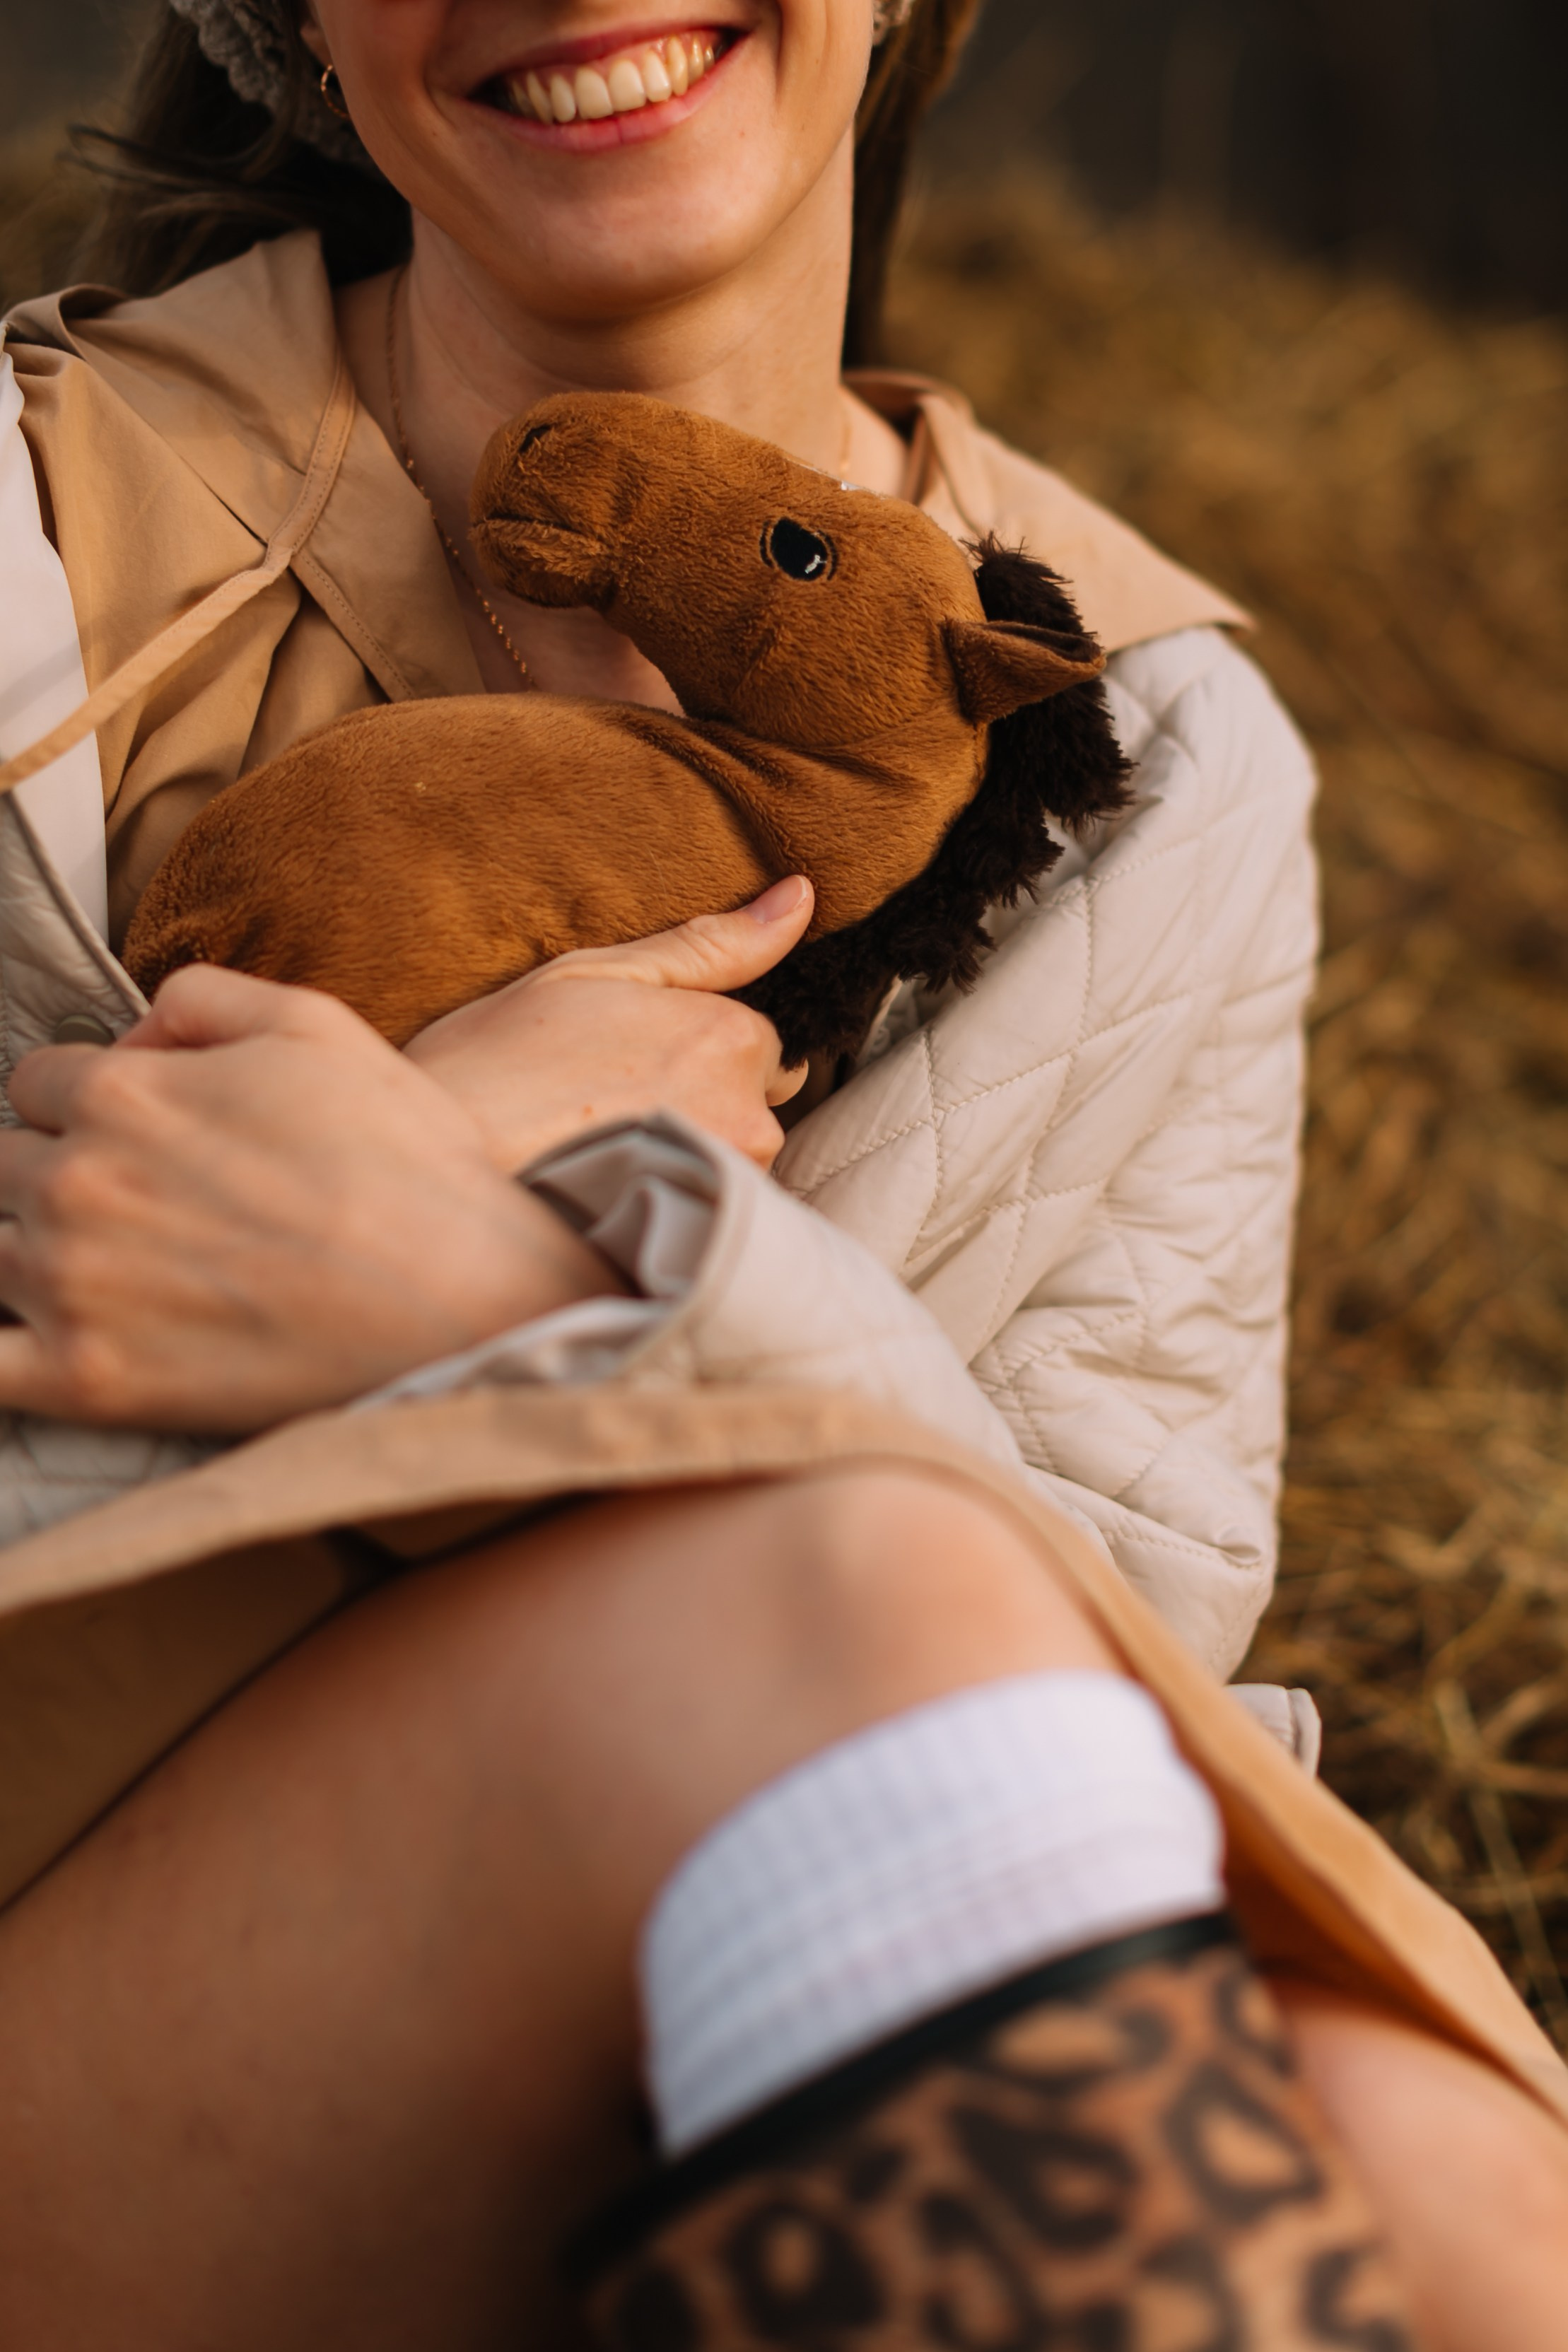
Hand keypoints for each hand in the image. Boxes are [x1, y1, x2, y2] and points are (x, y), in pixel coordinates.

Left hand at [0, 969, 618, 1433]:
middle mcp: (76, 1182)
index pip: (34, 1083)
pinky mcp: (85, 1381)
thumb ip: (203, 999)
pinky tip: (32, 1339)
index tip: (140, 1138)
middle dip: (53, 1178)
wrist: (463, 1300)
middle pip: (0, 1167)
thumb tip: (131, 1028)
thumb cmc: (404, 1162)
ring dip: (27, 1256)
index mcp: (120, 1092)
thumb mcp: (319, 1026)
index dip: (85, 1103)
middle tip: (141, 1211)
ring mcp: (71, 1287)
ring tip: (112, 1277)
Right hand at [404, 877, 813, 1172]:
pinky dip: (668, 1201)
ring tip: (598, 1148)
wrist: (439, 1162)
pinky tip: (607, 1191)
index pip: (757, 1044)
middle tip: (604, 1103)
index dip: (692, 1048)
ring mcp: (725, 1185)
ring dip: (684, 1152)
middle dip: (699, 1101)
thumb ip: (711, 943)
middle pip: (752, 1104)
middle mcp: (748, 1114)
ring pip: (730, 1159)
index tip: (626, 1061)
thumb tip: (800, 898)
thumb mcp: (597, 973)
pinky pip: (706, 1211)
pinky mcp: (698, 1239)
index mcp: (729, 1036)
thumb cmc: (499, 1061)